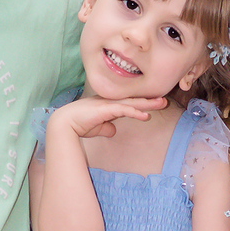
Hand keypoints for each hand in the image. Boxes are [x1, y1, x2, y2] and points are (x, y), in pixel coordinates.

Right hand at [48, 94, 165, 141]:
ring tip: (162, 103)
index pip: (128, 103)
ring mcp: (108, 104)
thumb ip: (106, 128)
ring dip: (148, 104)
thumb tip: (113, 130)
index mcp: (108, 105)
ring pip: (132, 102)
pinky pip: (124, 110)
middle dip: (149, 100)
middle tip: (164, 100)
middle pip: (133, 100)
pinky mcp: (106, 109)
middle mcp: (110, 102)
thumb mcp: (97, 128)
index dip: (141, 104)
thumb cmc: (78, 125)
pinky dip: (135, 111)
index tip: (154, 105)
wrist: (65, 123)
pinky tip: (145, 115)